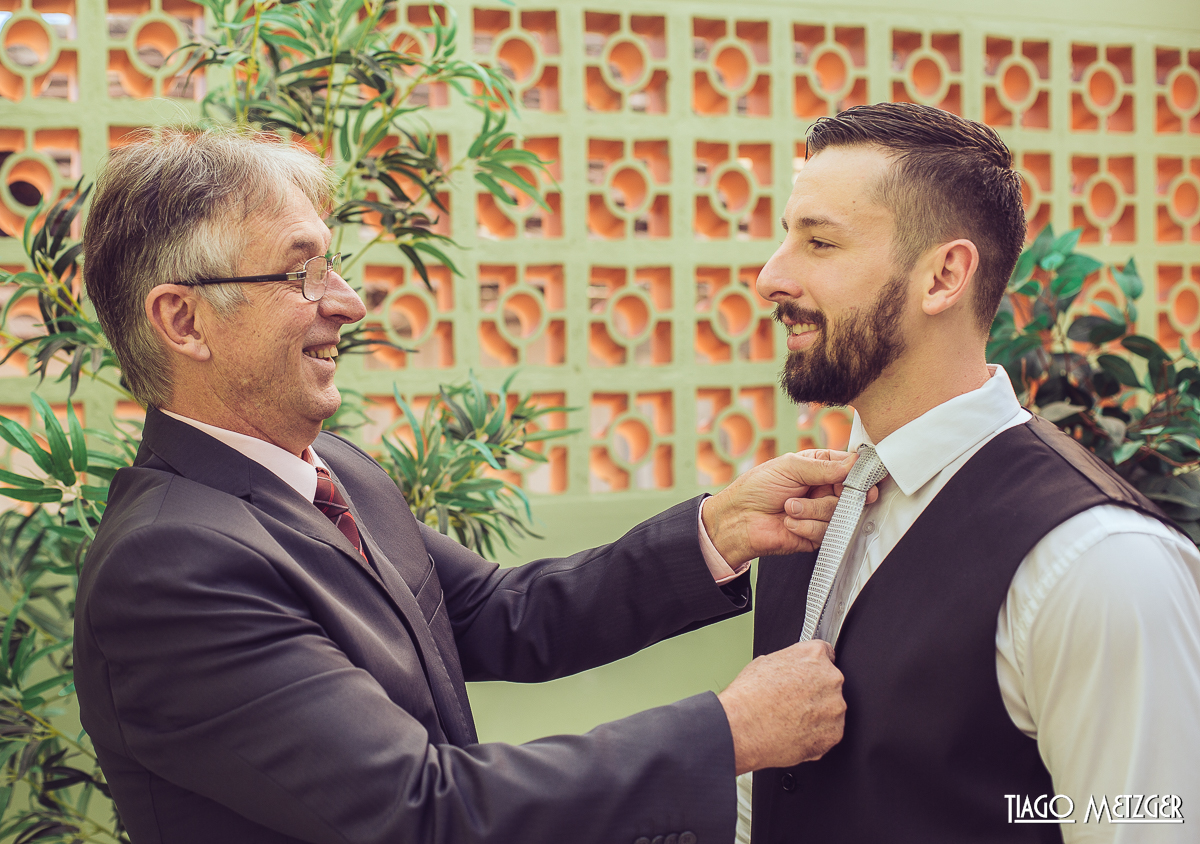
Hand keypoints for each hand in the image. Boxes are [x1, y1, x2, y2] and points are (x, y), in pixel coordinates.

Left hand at [703, 450, 877, 565]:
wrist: (738, 520)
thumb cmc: (757, 488)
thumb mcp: (789, 467)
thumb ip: (823, 466)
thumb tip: (853, 463)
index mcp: (818, 468)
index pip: (849, 468)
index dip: (859, 474)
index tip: (864, 479)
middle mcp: (823, 490)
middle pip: (851, 493)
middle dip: (834, 495)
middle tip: (820, 493)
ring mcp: (820, 513)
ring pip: (839, 514)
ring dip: (811, 510)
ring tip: (789, 507)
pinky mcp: (816, 535)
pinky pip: (826, 532)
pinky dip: (806, 526)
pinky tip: (789, 522)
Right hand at [718, 641, 845, 774]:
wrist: (742, 728)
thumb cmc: (749, 697)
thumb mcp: (765, 662)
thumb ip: (790, 661)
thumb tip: (792, 668)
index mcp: (814, 655)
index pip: (825, 654)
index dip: (812, 666)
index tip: (807, 675)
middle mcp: (831, 678)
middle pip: (829, 683)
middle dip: (815, 691)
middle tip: (792, 701)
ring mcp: (835, 707)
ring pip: (831, 708)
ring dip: (817, 713)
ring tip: (791, 719)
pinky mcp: (834, 732)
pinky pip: (829, 731)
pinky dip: (816, 734)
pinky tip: (795, 732)